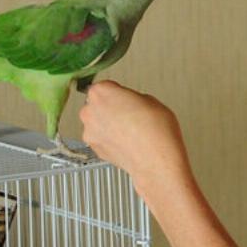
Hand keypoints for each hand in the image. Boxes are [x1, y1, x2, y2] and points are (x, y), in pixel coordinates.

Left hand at [79, 80, 192, 200]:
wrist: (156, 160)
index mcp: (102, 92)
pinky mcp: (95, 149)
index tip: (126, 96)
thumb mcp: (150, 100)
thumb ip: (131, 97)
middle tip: (129, 112)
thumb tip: (129, 103)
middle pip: (96, 103)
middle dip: (110, 107)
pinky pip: (100, 137)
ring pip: (97, 121)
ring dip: (108, 123)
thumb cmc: (156, 130)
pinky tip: (127, 140)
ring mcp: (90, 131)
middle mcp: (90, 111)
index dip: (118, 91)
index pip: (104, 86)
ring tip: (130, 128)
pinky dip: (110, 138)